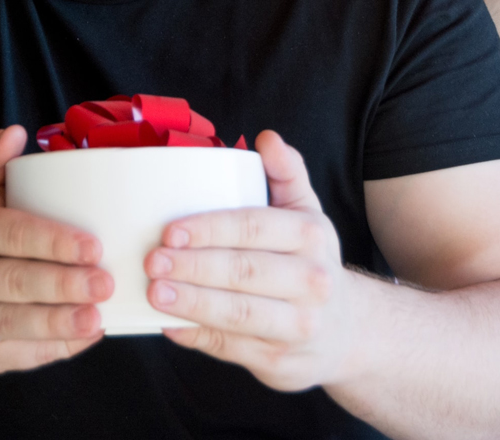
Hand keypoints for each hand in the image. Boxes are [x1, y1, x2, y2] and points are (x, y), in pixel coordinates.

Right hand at [0, 126, 112, 373]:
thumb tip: (15, 133)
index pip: (11, 234)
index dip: (52, 242)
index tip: (93, 245)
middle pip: (16, 282)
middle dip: (63, 284)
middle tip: (106, 281)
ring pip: (17, 323)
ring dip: (61, 323)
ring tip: (97, 316)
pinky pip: (23, 355)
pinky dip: (57, 348)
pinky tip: (88, 335)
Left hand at [144, 131, 357, 391]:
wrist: (347, 330)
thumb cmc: (308, 259)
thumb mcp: (306, 212)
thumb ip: (286, 172)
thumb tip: (268, 138)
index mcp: (310, 236)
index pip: (253, 227)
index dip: (210, 229)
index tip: (170, 230)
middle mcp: (311, 282)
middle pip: (243, 272)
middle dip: (193, 267)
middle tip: (152, 261)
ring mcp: (298, 326)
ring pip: (237, 315)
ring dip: (191, 304)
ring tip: (154, 293)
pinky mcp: (280, 362)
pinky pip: (232, 348)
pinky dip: (198, 337)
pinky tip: (168, 325)